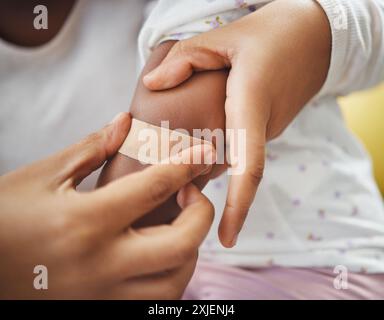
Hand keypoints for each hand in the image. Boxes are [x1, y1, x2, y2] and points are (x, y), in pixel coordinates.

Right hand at [0, 112, 214, 298]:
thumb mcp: (43, 176)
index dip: (186, 164)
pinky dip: (170, 276)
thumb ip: (92, 148)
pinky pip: (154, 302)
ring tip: (178, 224)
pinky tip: (159, 254)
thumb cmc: (4, 218)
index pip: (155, 188)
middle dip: (201, 213)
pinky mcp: (100, 311)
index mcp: (86, 222)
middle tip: (191, 192)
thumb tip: (126, 122)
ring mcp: (103, 296)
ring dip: (190, 249)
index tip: (203, 152)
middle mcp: (101, 265)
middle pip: (182, 244)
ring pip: (175, 282)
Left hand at [143, 0, 330, 246]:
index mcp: (252, 106)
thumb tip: (152, 84)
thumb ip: (185, 59)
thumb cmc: (271, 34)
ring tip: (179, 167)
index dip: (239, 206)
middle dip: (205, 185)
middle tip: (174, 195)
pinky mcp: (267, 125)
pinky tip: (198, 141)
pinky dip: (219, 150)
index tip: (227, 239)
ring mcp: (268, 128)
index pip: (249, 166)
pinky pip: (241, 145)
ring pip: (235, 158)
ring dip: (208, 166)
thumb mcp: (224, 38)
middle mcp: (263, 126)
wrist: (315, 36)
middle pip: (235, 170)